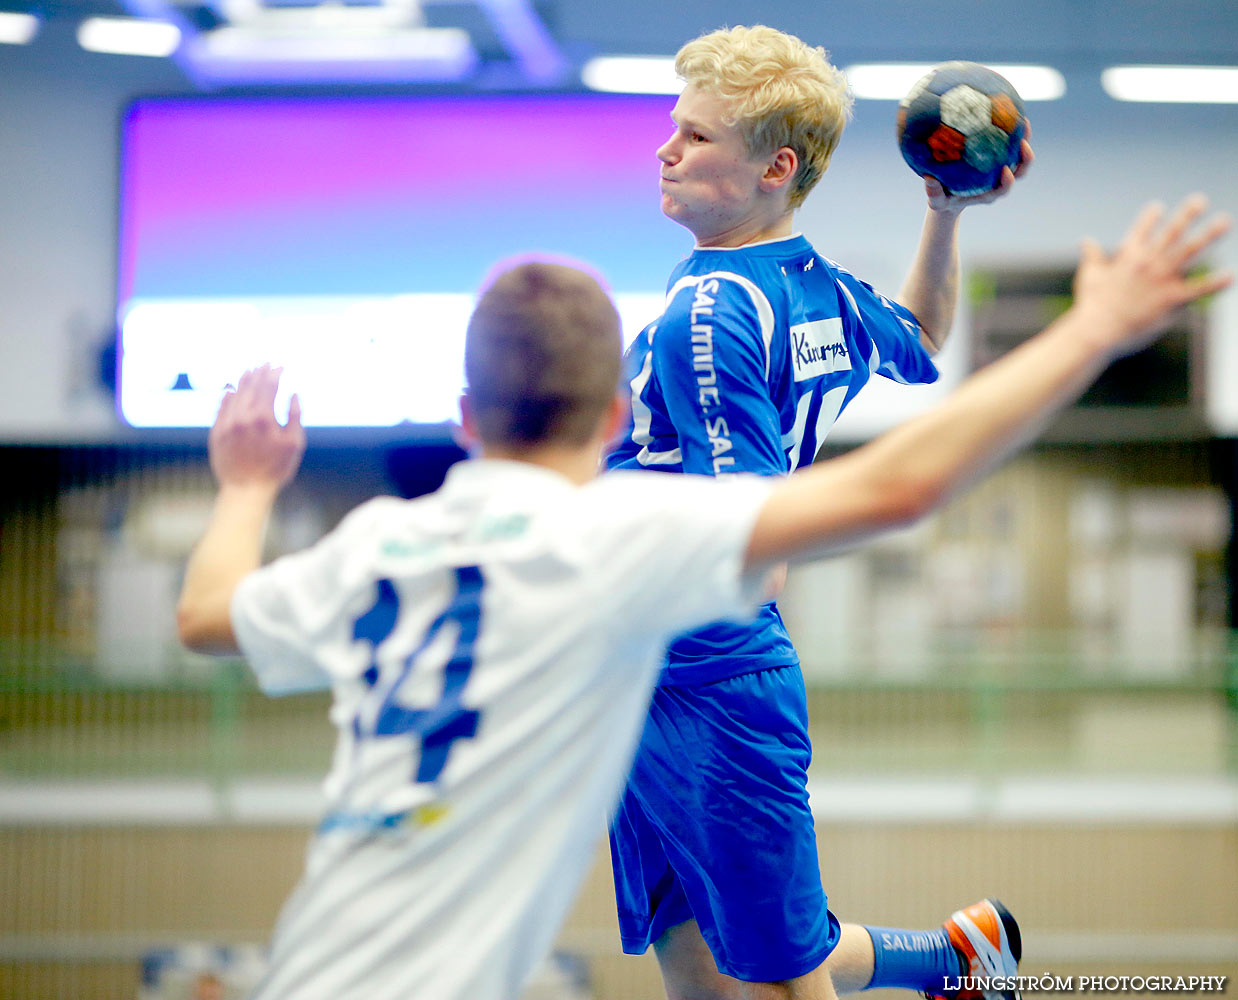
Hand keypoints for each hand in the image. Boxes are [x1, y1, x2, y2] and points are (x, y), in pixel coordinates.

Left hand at [209, 364, 305, 491]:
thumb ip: (294, 416)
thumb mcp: (294, 444)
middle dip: (260, 372)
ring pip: (234, 393)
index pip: (269, 385)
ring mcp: (227, 423)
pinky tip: (231, 390)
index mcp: (264, 417)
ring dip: (244, 380)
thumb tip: (293, 393)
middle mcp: (242, 416)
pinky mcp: (217, 432)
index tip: (281, 366)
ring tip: (250, 371)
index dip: (276, 372)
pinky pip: (221, 407)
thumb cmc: (275, 469)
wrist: (246, 490)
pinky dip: (228, 396)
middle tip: (266, 363)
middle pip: (251, 385)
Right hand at [926, 126, 1033, 214]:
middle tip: (1023, 143)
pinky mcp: (998, 157)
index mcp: (988, 193)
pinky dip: (1010, 130)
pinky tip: (1005, 112)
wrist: (949, 195)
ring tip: (1023, 121)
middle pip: (1019, 171)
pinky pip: (1008, 143)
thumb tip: (928, 179)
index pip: (1002, 189)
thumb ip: (933, 193)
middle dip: (1026, 158)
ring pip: (1019, 155)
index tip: (1006, 171)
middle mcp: (998, 181)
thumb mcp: (935, 201)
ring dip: (1024, 139)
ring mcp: (1000, 169)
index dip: (1008, 181)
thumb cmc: (943, 200)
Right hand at [1074, 194, 1231, 357]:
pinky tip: (1229, 275)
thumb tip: (1085, 240)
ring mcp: (1161, 279)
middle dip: (1187, 215)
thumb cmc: (1091, 305)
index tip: (1159, 206)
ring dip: (1208, 235)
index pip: (1141, 229)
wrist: (1097, 330)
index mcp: (1127, 255)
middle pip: (1172, 232)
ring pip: (1190, 251)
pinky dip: (1214, 283)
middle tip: (1200, 200)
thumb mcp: (1088, 275)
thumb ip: (1091, 256)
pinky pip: (1198, 288)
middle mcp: (1148, 261)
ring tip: (1224, 221)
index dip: (1150, 217)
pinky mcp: (1171, 299)